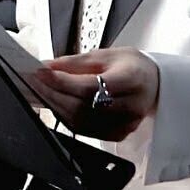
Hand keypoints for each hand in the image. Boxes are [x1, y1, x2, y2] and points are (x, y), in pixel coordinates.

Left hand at [31, 47, 159, 140]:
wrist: (154, 84)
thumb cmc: (133, 66)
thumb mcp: (106, 54)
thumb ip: (76, 62)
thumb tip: (49, 66)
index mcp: (132, 79)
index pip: (90, 86)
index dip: (62, 81)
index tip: (42, 72)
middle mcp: (131, 106)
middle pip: (82, 106)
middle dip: (53, 93)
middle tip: (35, 81)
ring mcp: (125, 124)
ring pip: (81, 122)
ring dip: (56, 107)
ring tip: (42, 91)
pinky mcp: (118, 134)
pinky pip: (85, 130)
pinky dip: (66, 117)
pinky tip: (57, 105)